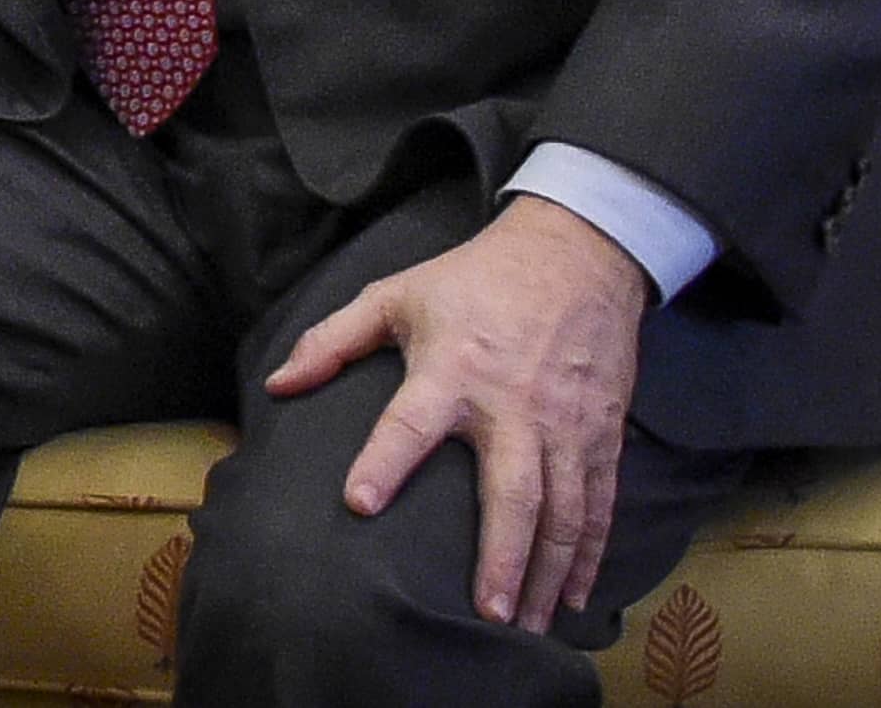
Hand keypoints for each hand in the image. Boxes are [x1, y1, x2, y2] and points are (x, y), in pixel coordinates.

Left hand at [261, 197, 651, 632]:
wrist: (574, 255)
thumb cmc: (473, 279)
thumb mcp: (395, 295)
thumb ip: (332, 340)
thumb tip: (278, 384)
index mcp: (452, 368)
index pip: (410, 422)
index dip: (383, 461)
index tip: (359, 504)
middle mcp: (512, 403)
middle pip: (511, 491)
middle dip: (500, 556)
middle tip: (484, 613)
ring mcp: (565, 423)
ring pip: (563, 510)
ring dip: (546, 572)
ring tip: (525, 625)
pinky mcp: (602, 433)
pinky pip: (600, 503)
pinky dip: (590, 553)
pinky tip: (574, 596)